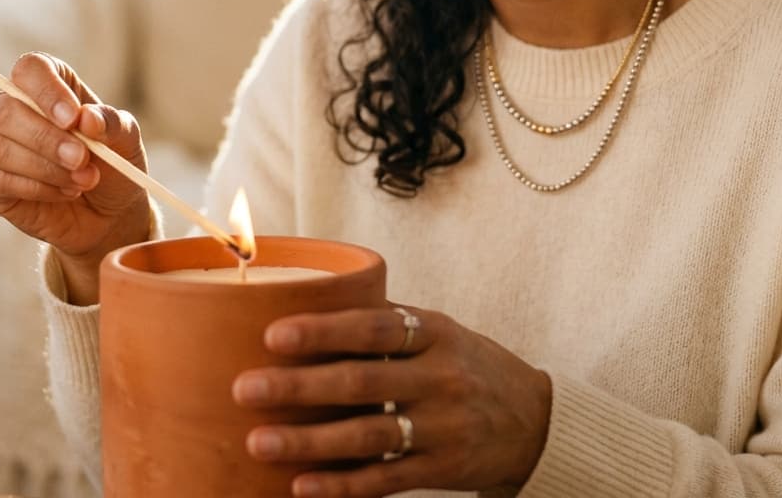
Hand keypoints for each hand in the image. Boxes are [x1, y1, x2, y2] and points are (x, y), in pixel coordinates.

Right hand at [0, 52, 151, 302]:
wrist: (111, 213)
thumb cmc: (115, 164)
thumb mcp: (126, 139)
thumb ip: (110, 122)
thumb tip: (85, 117)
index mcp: (50, 85)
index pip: (29, 69)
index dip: (46, 91)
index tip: (73, 119)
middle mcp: (16, 108)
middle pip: (4, 108)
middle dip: (46, 138)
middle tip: (82, 158)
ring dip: (46, 167)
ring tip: (84, 179)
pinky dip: (38, 188)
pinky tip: (65, 192)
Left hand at [231, 303, 550, 497]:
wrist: (536, 420)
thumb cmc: (471, 364)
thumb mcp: (442, 331)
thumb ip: (389, 324)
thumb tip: (315, 303)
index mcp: (435, 332)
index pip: (373, 326)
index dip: (324, 330)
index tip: (274, 334)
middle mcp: (440, 376)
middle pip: (361, 381)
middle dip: (299, 386)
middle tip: (245, 388)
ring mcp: (443, 427)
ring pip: (367, 435)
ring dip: (309, 440)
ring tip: (258, 441)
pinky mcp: (443, 470)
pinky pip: (386, 480)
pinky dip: (342, 485)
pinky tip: (302, 486)